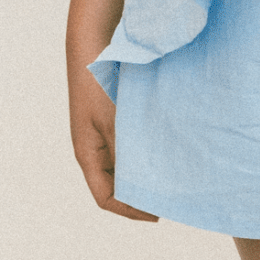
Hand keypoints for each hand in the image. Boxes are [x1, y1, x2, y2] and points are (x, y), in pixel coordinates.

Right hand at [69, 62, 159, 221]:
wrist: (93, 44)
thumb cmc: (97, 82)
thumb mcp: (114, 120)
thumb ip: (128, 150)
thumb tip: (145, 179)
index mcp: (87, 154)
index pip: (106, 197)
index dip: (129, 210)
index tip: (156, 214)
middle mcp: (95, 149)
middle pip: (116, 185)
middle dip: (140, 194)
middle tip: (169, 198)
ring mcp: (105, 134)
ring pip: (126, 165)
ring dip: (145, 172)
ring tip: (171, 177)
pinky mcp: (117, 120)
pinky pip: (132, 145)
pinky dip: (147, 152)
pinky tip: (166, 148)